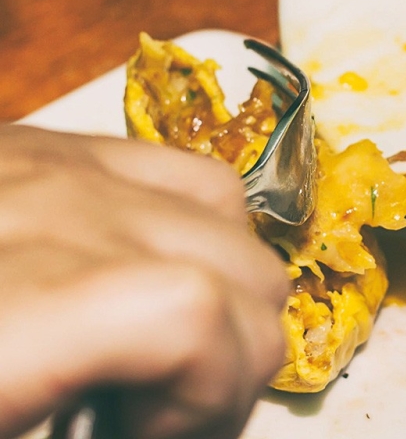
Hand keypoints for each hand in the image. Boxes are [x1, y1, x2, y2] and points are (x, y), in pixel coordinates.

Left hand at [0, 125, 287, 438]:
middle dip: (231, 359)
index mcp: (14, 309)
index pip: (190, 318)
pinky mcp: (55, 142)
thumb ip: (80, 412)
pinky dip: (194, 230)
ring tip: (157, 344)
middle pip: (238, 267)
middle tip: (162, 412)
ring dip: (224, 288)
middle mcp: (50, 212)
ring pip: (229, 208)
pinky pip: (178, 165)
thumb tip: (170, 423)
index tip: (156, 437)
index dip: (213, 397)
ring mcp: (58, 162)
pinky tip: (139, 279)